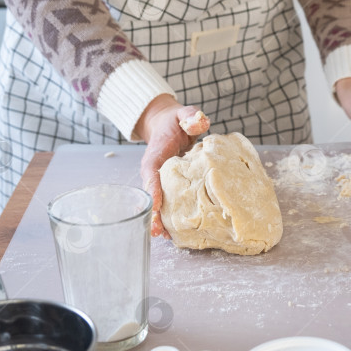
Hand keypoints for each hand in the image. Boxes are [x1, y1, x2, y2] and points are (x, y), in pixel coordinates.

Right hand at [135, 94, 209, 237]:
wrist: (168, 125)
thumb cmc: (176, 121)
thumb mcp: (184, 114)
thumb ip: (191, 116)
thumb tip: (199, 122)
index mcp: (156, 154)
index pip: (151, 172)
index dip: (153, 188)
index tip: (156, 203)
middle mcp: (155, 170)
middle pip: (151, 194)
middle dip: (153, 213)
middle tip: (157, 231)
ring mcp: (161, 180)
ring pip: (158, 202)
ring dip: (160, 219)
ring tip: (165, 237)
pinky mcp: (169, 185)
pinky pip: (168, 201)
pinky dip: (170, 215)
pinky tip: (176, 231)